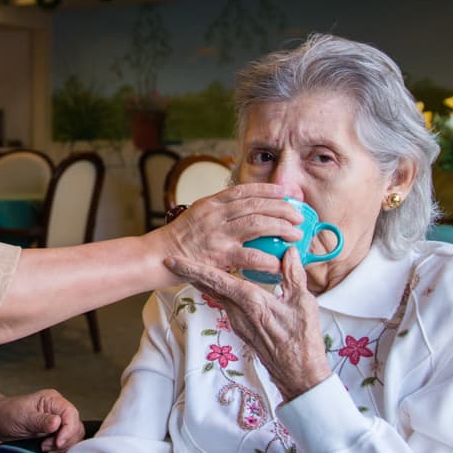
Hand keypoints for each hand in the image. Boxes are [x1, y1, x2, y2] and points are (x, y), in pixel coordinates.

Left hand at [0, 389, 85, 452]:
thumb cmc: (7, 414)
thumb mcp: (23, 417)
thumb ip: (41, 421)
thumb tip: (57, 422)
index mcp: (53, 400)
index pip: (71, 414)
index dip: (68, 430)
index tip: (57, 442)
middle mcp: (58, 409)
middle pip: (75, 427)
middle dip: (64, 440)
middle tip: (47, 446)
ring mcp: (57, 421)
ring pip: (73, 436)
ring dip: (63, 447)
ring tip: (46, 449)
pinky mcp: (55, 433)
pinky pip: (67, 442)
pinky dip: (60, 450)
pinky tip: (49, 452)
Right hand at [155, 183, 304, 281]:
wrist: (155, 257)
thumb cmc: (176, 240)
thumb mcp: (196, 216)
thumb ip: (218, 212)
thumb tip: (242, 211)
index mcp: (211, 203)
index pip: (244, 190)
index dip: (268, 189)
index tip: (285, 192)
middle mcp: (216, 215)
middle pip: (257, 205)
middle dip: (282, 208)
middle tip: (298, 216)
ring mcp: (218, 234)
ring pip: (258, 224)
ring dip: (281, 227)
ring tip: (295, 234)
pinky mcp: (219, 257)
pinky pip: (250, 257)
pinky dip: (268, 259)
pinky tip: (278, 262)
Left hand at [165, 246, 330, 400]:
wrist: (297, 373)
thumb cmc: (301, 340)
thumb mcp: (302, 303)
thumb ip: (293, 275)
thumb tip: (288, 253)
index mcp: (250, 301)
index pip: (215, 280)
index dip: (192, 268)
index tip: (172, 259)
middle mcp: (238, 311)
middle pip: (208, 287)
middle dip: (190, 271)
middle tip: (173, 258)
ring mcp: (238, 321)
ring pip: (216, 295)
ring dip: (204, 280)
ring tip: (193, 265)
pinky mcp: (241, 328)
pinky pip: (225, 303)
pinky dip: (219, 290)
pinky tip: (221, 283)